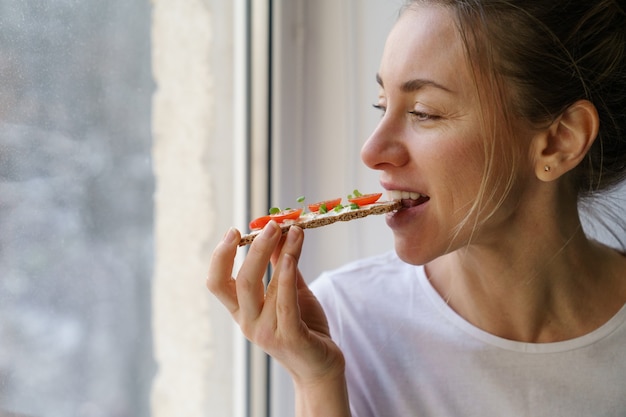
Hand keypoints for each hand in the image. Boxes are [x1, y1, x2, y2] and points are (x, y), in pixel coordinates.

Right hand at [207, 221, 344, 383]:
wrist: (321, 366)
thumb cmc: (304, 326)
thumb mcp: (290, 291)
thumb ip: (281, 264)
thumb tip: (277, 232)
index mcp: (242, 311)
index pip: (217, 282)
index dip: (220, 256)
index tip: (234, 231)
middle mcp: (248, 322)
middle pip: (240, 280)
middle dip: (255, 248)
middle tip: (272, 225)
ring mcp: (266, 332)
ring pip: (264, 287)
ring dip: (280, 253)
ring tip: (293, 231)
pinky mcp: (289, 338)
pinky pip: (285, 303)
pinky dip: (285, 277)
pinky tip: (291, 257)